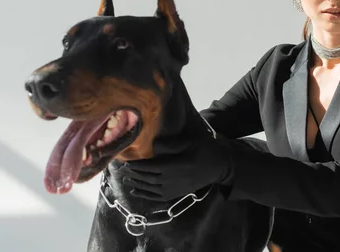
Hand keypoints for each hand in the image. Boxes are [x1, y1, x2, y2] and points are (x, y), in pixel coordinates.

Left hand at [118, 135, 232, 200]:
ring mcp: (173, 189)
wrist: (218, 167)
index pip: (149, 167)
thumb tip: (154, 145)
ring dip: (136, 184)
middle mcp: (171, 180)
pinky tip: (135, 192)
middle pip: (147, 178)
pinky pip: (156, 197)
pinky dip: (144, 196)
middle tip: (122, 170)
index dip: (136, 166)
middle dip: (133, 175)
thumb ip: (171, 144)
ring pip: (149, 189)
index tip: (126, 162)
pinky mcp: (175, 194)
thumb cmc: (204, 150)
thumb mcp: (189, 142)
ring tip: (125, 179)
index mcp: (173, 166)